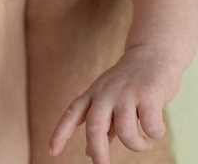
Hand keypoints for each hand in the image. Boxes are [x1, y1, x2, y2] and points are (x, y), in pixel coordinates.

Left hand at [49, 48, 175, 163]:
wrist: (153, 54)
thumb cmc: (129, 83)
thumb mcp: (110, 100)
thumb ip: (101, 125)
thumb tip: (87, 152)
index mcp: (93, 94)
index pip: (72, 113)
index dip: (61, 132)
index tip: (51, 150)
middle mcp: (106, 92)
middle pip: (94, 125)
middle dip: (97, 151)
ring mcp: (126, 92)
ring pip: (125, 130)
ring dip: (136, 145)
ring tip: (144, 144)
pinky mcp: (149, 93)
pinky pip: (151, 126)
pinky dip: (155, 133)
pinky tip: (156, 129)